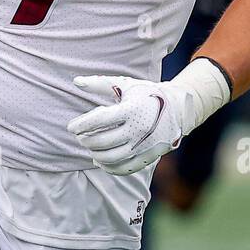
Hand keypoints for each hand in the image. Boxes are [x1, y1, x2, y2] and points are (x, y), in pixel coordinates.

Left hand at [67, 75, 189, 174]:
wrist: (178, 109)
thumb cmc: (146, 94)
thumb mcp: (125, 85)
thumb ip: (100, 84)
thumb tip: (76, 81)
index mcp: (132, 109)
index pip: (99, 120)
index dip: (81, 124)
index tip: (71, 127)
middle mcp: (138, 129)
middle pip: (102, 141)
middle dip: (85, 140)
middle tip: (79, 136)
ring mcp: (144, 146)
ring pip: (111, 157)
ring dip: (94, 154)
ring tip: (89, 147)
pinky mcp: (148, 157)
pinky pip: (123, 168)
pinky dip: (108, 167)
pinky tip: (99, 160)